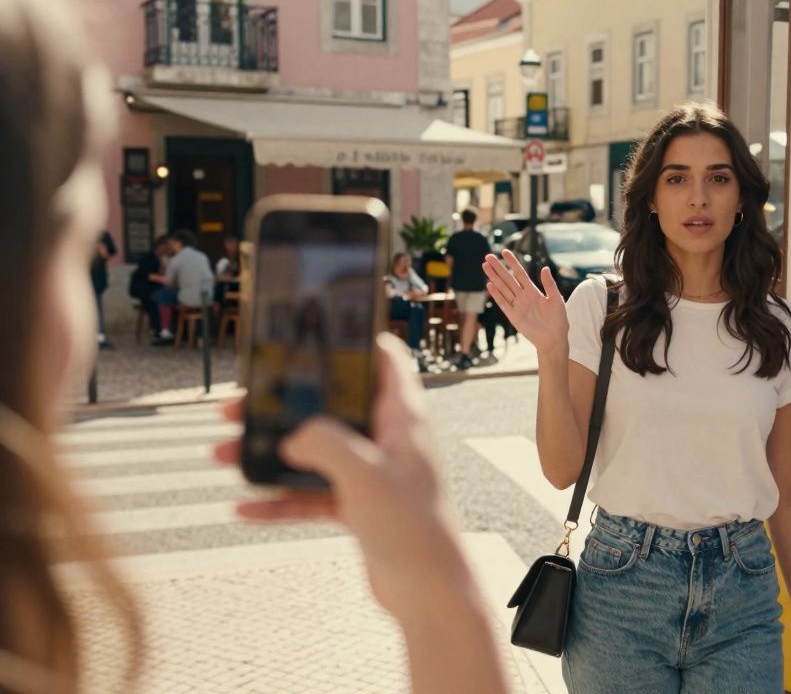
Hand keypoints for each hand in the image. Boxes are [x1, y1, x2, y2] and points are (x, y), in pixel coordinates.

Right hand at [215, 333, 454, 616]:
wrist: (430, 593)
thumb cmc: (414, 529)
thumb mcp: (364, 474)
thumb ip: (325, 442)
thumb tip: (293, 436)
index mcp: (403, 417)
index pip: (383, 359)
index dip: (352, 340)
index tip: (310, 333)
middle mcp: (388, 439)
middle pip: (331, 406)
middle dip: (285, 405)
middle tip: (242, 405)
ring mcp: (373, 473)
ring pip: (314, 451)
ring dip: (271, 452)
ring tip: (226, 453)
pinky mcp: (360, 506)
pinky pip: (311, 495)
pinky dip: (280, 499)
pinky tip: (244, 506)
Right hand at [482, 250, 568, 353]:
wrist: (554, 339)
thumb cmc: (558, 320)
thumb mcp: (556, 300)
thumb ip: (550, 285)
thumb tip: (545, 268)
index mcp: (533, 291)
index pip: (520, 273)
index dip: (513, 262)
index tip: (505, 251)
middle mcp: (523, 296)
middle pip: (508, 279)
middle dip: (498, 268)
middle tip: (488, 256)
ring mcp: (517, 306)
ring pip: (503, 288)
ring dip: (494, 278)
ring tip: (485, 266)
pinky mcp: (513, 316)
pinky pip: (503, 303)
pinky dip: (496, 294)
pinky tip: (489, 285)